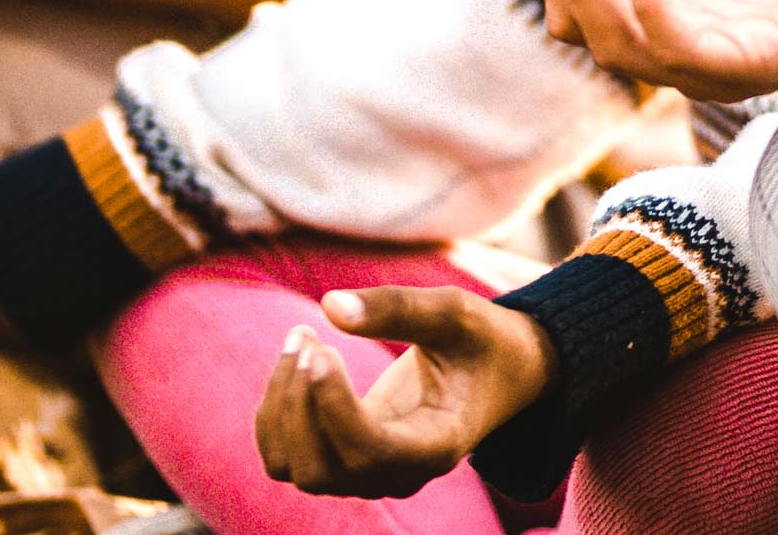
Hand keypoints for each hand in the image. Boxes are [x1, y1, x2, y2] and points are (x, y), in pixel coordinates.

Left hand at [254, 291, 553, 498]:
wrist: (501, 371)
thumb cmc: (484, 340)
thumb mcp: (456, 313)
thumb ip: (399, 307)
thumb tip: (327, 305)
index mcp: (438, 445)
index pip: (369, 451)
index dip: (335, 409)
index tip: (322, 351)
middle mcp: (399, 473)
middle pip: (320, 470)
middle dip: (300, 403)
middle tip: (308, 335)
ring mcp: (368, 474)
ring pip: (294, 468)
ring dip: (282, 406)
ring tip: (300, 338)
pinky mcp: (344, 460)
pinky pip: (287, 457)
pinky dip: (276, 413)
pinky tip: (296, 360)